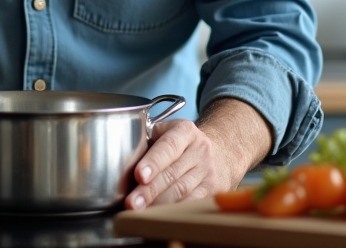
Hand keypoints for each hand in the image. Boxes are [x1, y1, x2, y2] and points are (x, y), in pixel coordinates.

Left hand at [125, 97, 272, 209]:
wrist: (222, 152)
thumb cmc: (184, 144)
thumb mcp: (169, 131)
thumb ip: (148, 141)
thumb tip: (124, 161)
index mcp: (185, 131)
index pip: (168, 146)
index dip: (153, 162)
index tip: (139, 175)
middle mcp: (200, 150)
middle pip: (172, 173)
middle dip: (150, 190)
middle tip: (132, 202)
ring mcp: (208, 172)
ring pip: (182, 191)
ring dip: (159, 204)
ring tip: (140, 210)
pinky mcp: (214, 190)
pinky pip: (192, 202)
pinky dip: (174, 210)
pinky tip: (159, 214)